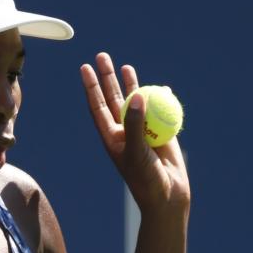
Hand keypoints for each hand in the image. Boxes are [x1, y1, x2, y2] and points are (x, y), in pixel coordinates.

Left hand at [80, 53, 190, 214]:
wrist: (167, 195)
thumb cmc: (145, 178)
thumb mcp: (136, 151)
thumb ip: (135, 123)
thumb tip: (136, 96)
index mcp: (112, 136)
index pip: (98, 106)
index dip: (91, 87)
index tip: (85, 67)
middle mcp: (124, 130)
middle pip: (113, 98)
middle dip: (108, 78)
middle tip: (102, 56)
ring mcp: (143, 130)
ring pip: (136, 101)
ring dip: (132, 83)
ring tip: (125, 65)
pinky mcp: (162, 132)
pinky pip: (160, 110)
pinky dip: (161, 98)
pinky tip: (161, 87)